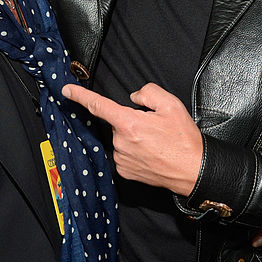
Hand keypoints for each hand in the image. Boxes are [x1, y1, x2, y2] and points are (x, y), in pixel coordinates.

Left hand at [62, 81, 202, 195]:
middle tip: (155, 129)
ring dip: (134, 138)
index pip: (98, 105)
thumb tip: (134, 97)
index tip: (67, 90)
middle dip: (132, 121)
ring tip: (156, 144)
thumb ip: (148, 92)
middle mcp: (121, 142)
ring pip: (121, 139)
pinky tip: (151, 154)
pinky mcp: (125, 171)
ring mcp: (121, 159)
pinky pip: (124, 154)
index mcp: (129, 123)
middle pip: (118, 123)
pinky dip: (134, 152)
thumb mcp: (171, 105)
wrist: (193, 171)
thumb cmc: (184, 141)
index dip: (80, 96)